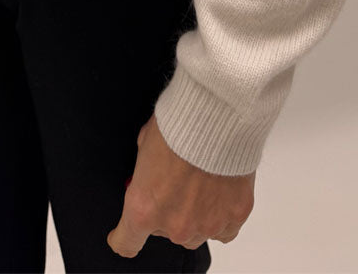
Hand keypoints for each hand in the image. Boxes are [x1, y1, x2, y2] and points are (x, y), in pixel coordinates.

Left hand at [106, 113, 254, 257]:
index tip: (123, 234)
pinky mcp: (234, 217)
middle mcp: (175, 225)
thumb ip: (146, 172)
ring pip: (197, 233)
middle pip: (167, 233)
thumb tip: (151, 174)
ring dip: (195, 215)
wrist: (217, 115)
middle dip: (168, 212)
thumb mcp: (145, 145)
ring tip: (200, 183)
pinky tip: (219, 194)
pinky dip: (221, 217)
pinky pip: (225, 230)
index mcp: (144, 208)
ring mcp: (207, 224)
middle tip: (177, 184)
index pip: (127, 242)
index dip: (123, 236)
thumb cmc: (179, 124)